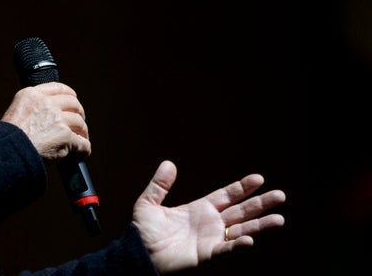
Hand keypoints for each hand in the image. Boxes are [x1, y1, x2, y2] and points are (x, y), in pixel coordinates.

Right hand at [2, 82, 89, 160]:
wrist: (7, 153)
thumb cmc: (8, 139)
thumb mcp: (16, 112)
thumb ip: (32, 107)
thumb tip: (48, 113)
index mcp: (32, 95)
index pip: (58, 88)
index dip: (70, 95)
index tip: (73, 100)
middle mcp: (46, 103)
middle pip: (73, 103)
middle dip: (78, 113)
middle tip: (79, 122)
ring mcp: (57, 119)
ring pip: (79, 122)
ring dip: (82, 132)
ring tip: (80, 138)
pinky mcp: (65, 136)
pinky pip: (82, 142)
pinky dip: (84, 148)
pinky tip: (82, 152)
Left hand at [132, 160, 285, 273]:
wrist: (138, 253)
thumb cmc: (143, 232)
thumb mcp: (148, 203)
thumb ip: (159, 185)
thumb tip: (168, 163)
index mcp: (199, 209)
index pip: (227, 196)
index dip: (242, 188)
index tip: (259, 178)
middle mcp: (209, 223)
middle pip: (241, 211)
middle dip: (260, 204)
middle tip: (281, 195)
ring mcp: (210, 239)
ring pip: (241, 230)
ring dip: (260, 225)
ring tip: (279, 219)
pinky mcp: (206, 254)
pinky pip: (225, 249)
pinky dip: (237, 245)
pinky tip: (251, 239)